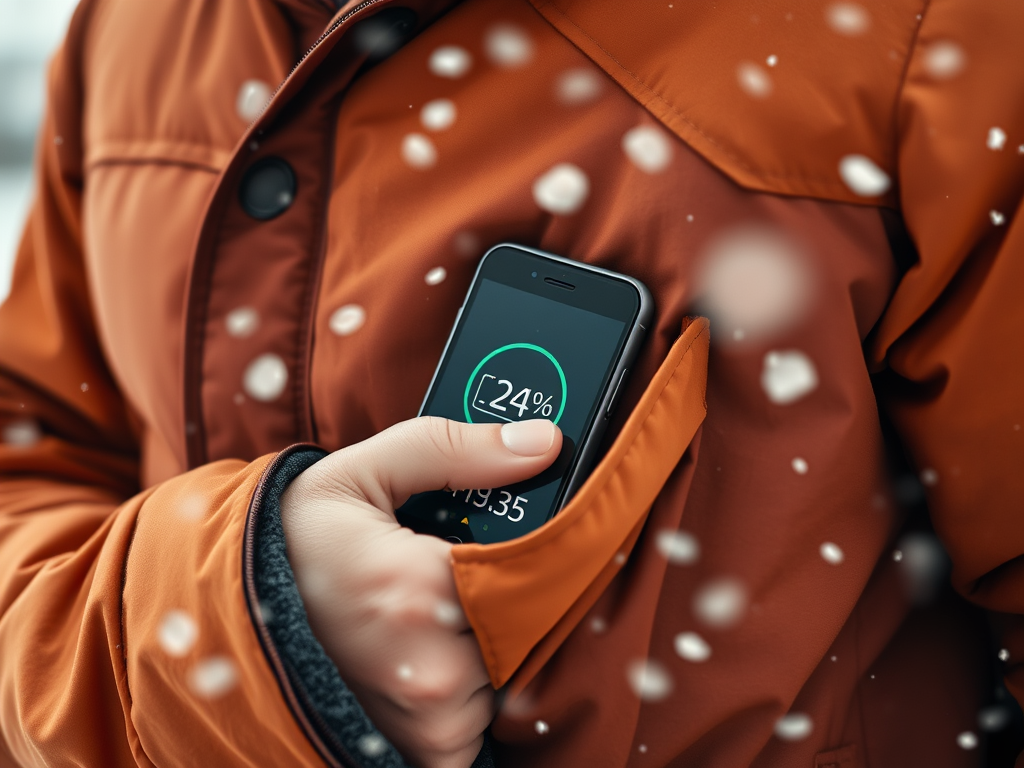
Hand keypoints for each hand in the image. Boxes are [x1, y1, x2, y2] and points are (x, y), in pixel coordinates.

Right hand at [280, 417, 561, 767]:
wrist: (232, 613)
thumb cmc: (296, 539)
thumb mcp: (366, 473)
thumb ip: (456, 450)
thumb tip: (543, 443)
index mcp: (419, 588)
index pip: (536, 572)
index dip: (532, 551)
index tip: (511, 538)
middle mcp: (432, 668)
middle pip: (529, 625)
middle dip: (507, 594)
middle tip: (455, 572)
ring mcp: (429, 719)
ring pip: (511, 672)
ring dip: (489, 642)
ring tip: (432, 612)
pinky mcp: (425, 751)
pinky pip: (485, 720)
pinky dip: (469, 689)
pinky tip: (425, 654)